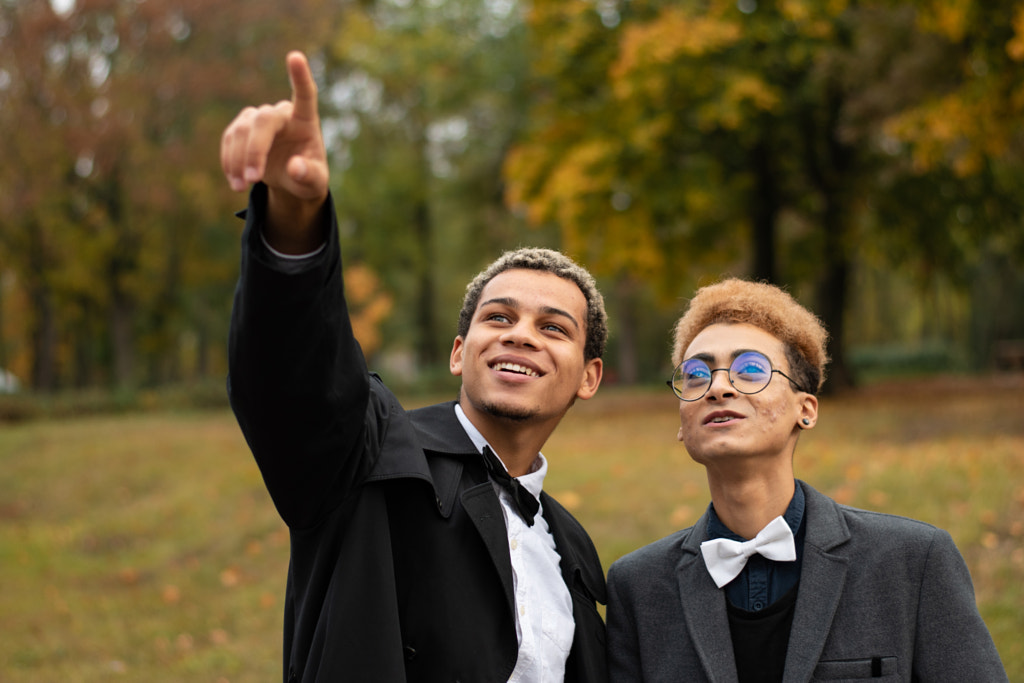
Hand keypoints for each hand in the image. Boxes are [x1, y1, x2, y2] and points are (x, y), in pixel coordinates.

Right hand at [220, 51, 328, 247]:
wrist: (291, 180)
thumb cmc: (309, 177)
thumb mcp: (315, 183)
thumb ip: (309, 175)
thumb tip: (295, 166)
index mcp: (306, 120)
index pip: (305, 94)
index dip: (300, 76)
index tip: (295, 57)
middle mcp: (282, 114)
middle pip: (263, 120)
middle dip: (255, 150)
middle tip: (253, 180)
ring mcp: (259, 118)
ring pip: (241, 130)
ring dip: (238, 160)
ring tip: (241, 187)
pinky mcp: (241, 128)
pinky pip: (229, 140)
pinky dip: (229, 161)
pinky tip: (235, 182)